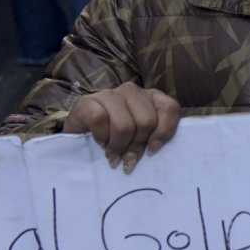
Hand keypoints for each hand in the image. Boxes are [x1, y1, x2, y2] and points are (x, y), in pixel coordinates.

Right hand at [63, 84, 182, 172]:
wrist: (78, 139)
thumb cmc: (115, 141)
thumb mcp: (139, 139)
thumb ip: (153, 138)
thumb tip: (153, 149)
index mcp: (150, 98)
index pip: (170, 108)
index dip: (164, 132)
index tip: (151, 151)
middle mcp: (131, 91)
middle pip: (146, 121)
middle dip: (136, 146)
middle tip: (126, 158)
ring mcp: (108, 94)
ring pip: (124, 124)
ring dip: (117, 146)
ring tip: (113, 154)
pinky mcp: (87, 101)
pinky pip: (100, 120)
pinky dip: (100, 138)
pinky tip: (99, 142)